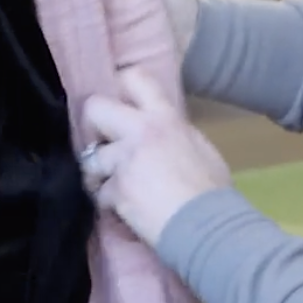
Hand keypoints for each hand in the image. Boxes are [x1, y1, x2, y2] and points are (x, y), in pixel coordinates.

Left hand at [82, 67, 231, 246]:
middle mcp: (139, 131)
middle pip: (94, 108)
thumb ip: (174, 133)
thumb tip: (164, 134)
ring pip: (90, 158)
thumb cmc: (212, 189)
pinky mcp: (116, 190)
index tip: (118, 102)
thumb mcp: (199, 147)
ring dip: (97, 174)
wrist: (206, 224)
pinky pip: (99, 193)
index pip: (134, 78)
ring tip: (110, 185)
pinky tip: (120, 209)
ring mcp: (124, 160)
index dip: (119, 86)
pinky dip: (107, 202)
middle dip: (92, 126)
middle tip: (104, 144)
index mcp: (164, 117)